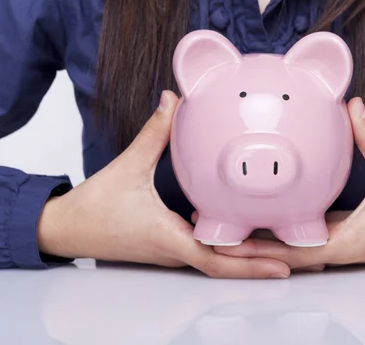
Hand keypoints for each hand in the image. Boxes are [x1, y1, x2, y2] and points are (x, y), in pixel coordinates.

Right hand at [37, 91, 290, 277]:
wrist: (66, 230)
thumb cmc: (94, 206)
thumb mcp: (129, 166)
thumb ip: (154, 132)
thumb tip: (172, 100)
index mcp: (169, 237)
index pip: (218, 258)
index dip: (252, 264)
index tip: (283, 264)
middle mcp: (176, 249)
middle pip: (227, 263)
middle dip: (262, 264)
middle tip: (299, 262)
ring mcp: (173, 250)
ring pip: (218, 258)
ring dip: (248, 256)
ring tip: (280, 248)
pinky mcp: (169, 245)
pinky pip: (205, 249)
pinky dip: (228, 245)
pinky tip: (243, 230)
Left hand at [214, 97, 364, 268]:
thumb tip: (353, 106)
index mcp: (342, 242)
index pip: (291, 249)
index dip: (258, 251)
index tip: (228, 242)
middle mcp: (331, 247)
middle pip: (279, 252)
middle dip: (247, 248)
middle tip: (212, 235)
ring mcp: (332, 242)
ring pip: (288, 244)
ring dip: (259, 239)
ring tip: (226, 225)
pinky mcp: (336, 234)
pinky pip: (302, 231)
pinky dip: (280, 226)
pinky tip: (264, 211)